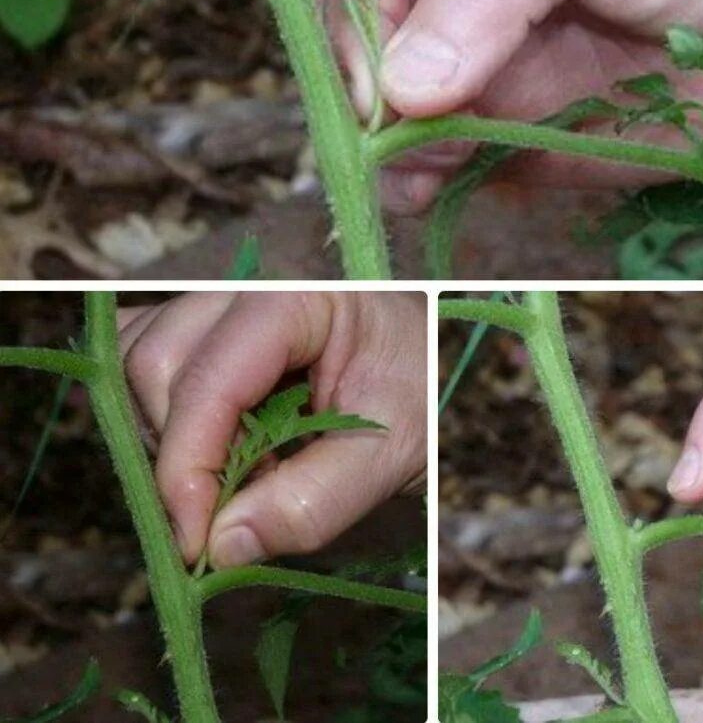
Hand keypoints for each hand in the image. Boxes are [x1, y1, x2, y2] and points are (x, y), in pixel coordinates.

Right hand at [117, 292, 425, 566]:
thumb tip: (220, 545)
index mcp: (301, 300)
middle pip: (157, 364)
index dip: (189, 463)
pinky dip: (166, 422)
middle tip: (244, 501)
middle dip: (183, 451)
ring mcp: (221, 303)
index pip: (208, 375)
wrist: (431, 368)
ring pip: (140, 364)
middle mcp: (248, 288)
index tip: (196, 541)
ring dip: (172, 438)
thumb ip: (312, 502)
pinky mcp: (207, 328)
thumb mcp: (392, 455)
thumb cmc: (422, 395)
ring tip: (249, 469)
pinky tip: (223, 449)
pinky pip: (149, 366)